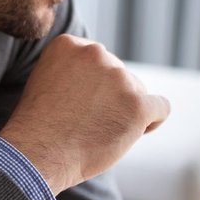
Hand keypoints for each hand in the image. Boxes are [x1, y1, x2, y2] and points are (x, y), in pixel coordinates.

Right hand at [0, 35, 169, 194]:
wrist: (38, 154)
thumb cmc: (40, 127)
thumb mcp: (48, 81)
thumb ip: (74, 70)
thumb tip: (105, 78)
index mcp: (70, 45)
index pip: (98, 61)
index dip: (93, 85)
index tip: (77, 105)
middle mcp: (96, 54)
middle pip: (119, 75)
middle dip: (110, 98)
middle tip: (86, 123)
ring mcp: (119, 78)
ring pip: (138, 92)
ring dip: (125, 112)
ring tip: (99, 133)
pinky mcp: (138, 104)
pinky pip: (161, 107)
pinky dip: (151, 121)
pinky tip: (135, 132)